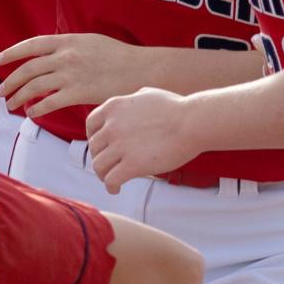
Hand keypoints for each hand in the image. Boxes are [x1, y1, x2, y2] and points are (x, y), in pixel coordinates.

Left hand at [0, 33, 143, 116]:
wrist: (141, 69)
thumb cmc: (117, 56)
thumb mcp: (89, 41)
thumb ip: (67, 46)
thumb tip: (49, 54)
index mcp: (67, 41)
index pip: (31, 45)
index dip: (11, 53)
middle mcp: (65, 56)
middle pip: (28, 69)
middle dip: (10, 81)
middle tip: (1, 91)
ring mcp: (71, 75)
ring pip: (34, 87)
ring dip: (19, 96)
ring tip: (11, 104)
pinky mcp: (78, 93)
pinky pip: (49, 103)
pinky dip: (36, 108)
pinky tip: (31, 113)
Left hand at [85, 88, 199, 193]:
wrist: (192, 123)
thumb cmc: (177, 108)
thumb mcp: (148, 94)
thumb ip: (134, 99)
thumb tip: (133, 99)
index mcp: (113, 107)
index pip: (91, 125)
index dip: (93, 138)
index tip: (100, 146)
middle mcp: (112, 126)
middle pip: (94, 147)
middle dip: (100, 157)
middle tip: (108, 165)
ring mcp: (120, 146)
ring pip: (99, 166)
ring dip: (103, 174)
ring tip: (110, 179)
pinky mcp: (132, 164)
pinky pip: (111, 180)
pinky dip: (111, 186)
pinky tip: (115, 189)